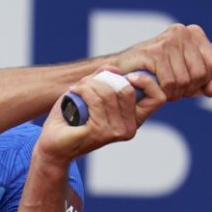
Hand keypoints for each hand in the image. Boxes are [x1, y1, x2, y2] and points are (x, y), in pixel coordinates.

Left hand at [35, 69, 166, 165]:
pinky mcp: (100, 132)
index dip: (146, 81)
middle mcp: (129, 129)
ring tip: (78, 88)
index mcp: (134, 119)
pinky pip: (95, 99)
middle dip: (105, 79)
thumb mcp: (91, 92)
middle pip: (127, 89)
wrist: (53, 141)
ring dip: (89, 84)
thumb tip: (113, 69)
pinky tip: (73, 92)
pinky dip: (82, 89)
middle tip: (88, 83)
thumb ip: (104, 79)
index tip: (127, 76)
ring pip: (109, 92)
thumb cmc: (72, 118)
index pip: (158, 98)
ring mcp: (116, 132)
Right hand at [109, 24, 211, 100]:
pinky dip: (163, 92)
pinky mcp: (154, 52)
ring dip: (174, 93)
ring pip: (185, 81)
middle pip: (201, 74)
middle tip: (174, 89)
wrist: (120, 72)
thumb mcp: (186, 76)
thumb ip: (205, 82)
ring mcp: (167, 41)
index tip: (191, 83)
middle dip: (188, 89)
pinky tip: (154, 87)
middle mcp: (181, 32)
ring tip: (163, 88)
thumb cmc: (154, 73)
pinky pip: (170, 83)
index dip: (205, 80)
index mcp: (193, 33)